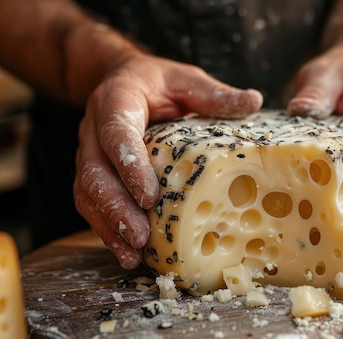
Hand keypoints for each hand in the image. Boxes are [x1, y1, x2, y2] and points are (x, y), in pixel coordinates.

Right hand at [73, 53, 262, 268]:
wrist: (120, 79)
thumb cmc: (156, 82)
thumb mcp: (185, 79)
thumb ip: (213, 93)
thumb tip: (254, 100)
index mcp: (117, 100)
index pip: (117, 133)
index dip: (131, 165)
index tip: (149, 196)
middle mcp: (94, 129)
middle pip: (96, 172)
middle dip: (117, 207)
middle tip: (140, 236)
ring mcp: (89, 153)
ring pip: (88, 193)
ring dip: (108, 225)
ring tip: (132, 254)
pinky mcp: (92, 173)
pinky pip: (91, 204)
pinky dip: (106, 230)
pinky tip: (126, 253)